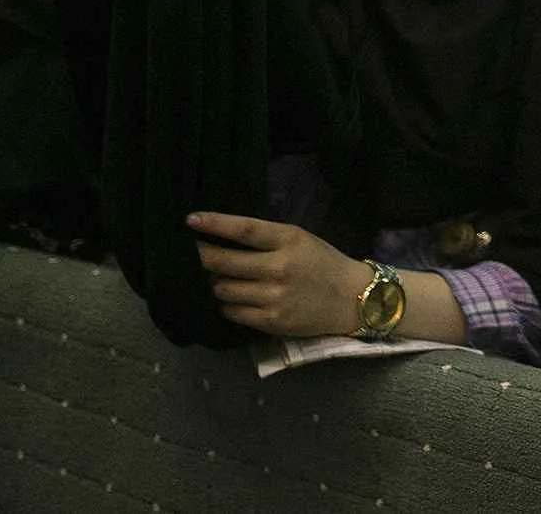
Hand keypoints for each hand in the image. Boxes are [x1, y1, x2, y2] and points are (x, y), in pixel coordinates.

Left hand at [187, 211, 365, 337]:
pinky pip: (232, 311)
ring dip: (216, 283)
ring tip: (221, 279)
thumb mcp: (300, 240)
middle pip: (224, 262)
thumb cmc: (322, 263)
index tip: (190, 219)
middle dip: (201, 257)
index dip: (215, 224)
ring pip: (222, 289)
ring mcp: (274, 296)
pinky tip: (235, 298)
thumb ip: (266, 239)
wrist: (352, 299)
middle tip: (189, 254)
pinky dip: (227, 304)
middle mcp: (280, 267)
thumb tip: (221, 241)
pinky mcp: (271, 320)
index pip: (245, 230)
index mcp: (289, 240)